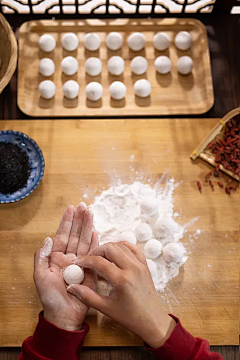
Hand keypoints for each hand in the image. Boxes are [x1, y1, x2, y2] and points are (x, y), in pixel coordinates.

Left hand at [34, 203, 97, 330]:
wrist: (65, 315)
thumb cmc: (50, 297)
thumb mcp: (40, 276)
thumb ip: (42, 257)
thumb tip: (48, 238)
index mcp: (56, 257)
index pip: (62, 235)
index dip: (66, 222)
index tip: (71, 208)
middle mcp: (70, 257)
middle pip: (76, 234)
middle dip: (79, 220)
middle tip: (83, 206)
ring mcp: (81, 263)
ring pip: (85, 241)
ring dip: (88, 227)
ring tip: (90, 213)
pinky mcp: (92, 270)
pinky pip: (94, 254)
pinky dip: (96, 243)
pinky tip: (96, 232)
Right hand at [68, 242, 175, 346]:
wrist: (152, 320)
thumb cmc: (130, 317)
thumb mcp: (106, 308)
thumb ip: (87, 296)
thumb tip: (71, 287)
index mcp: (122, 280)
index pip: (99, 262)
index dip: (85, 260)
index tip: (77, 263)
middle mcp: (132, 268)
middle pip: (110, 248)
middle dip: (95, 251)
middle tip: (87, 259)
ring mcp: (140, 264)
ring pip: (121, 245)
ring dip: (108, 248)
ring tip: (99, 257)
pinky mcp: (144, 264)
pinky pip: (132, 248)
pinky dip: (122, 246)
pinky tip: (114, 253)